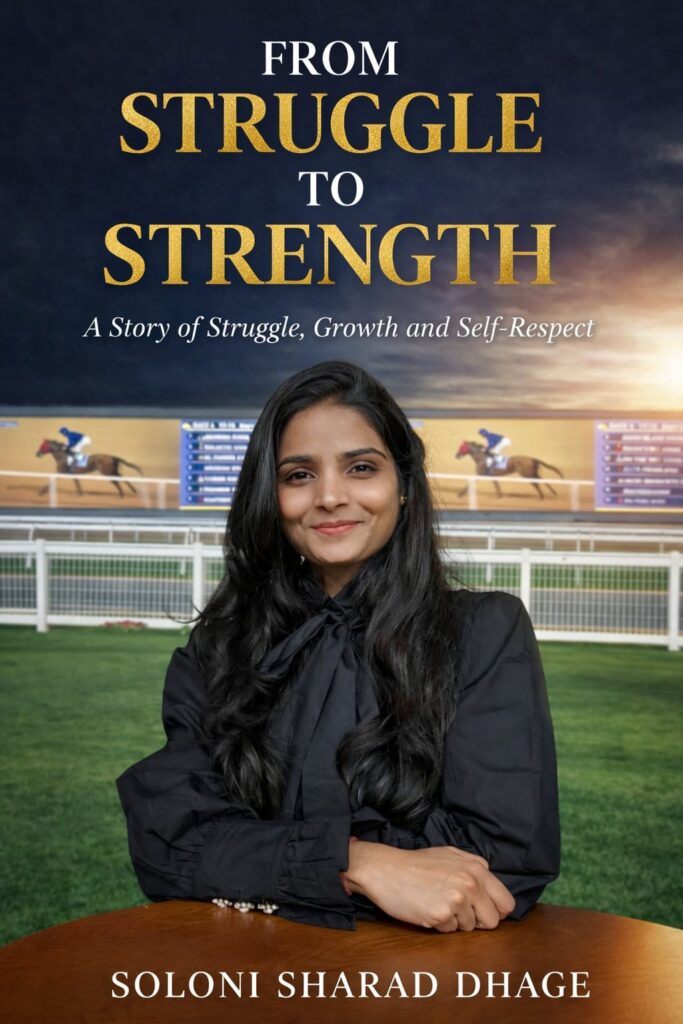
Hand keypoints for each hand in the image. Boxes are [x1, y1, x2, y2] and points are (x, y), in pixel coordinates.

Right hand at [344, 842, 515, 932]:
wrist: (385, 869)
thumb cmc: (417, 863)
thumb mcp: (451, 855)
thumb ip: (475, 867)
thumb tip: (492, 887)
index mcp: (477, 868)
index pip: (506, 903)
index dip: (495, 911)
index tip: (482, 911)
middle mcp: (471, 883)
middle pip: (492, 921)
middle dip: (477, 921)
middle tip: (458, 911)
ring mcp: (456, 900)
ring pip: (470, 928)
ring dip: (455, 921)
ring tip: (436, 902)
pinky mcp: (441, 915)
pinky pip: (450, 931)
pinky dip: (440, 924)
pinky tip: (427, 908)